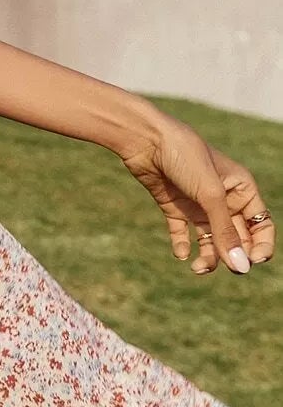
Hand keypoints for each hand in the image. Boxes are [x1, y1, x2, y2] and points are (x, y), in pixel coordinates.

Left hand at [116, 110, 273, 276]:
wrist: (145, 139)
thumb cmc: (185, 158)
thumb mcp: (209, 195)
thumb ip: (225, 232)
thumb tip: (241, 267)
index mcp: (241, 189)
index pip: (260, 224)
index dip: (260, 246)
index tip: (253, 262)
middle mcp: (222, 199)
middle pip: (236, 237)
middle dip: (232, 255)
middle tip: (224, 267)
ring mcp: (197, 204)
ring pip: (210, 240)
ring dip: (208, 257)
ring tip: (197, 267)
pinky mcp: (174, 207)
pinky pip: (183, 234)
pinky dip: (182, 246)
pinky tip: (181, 253)